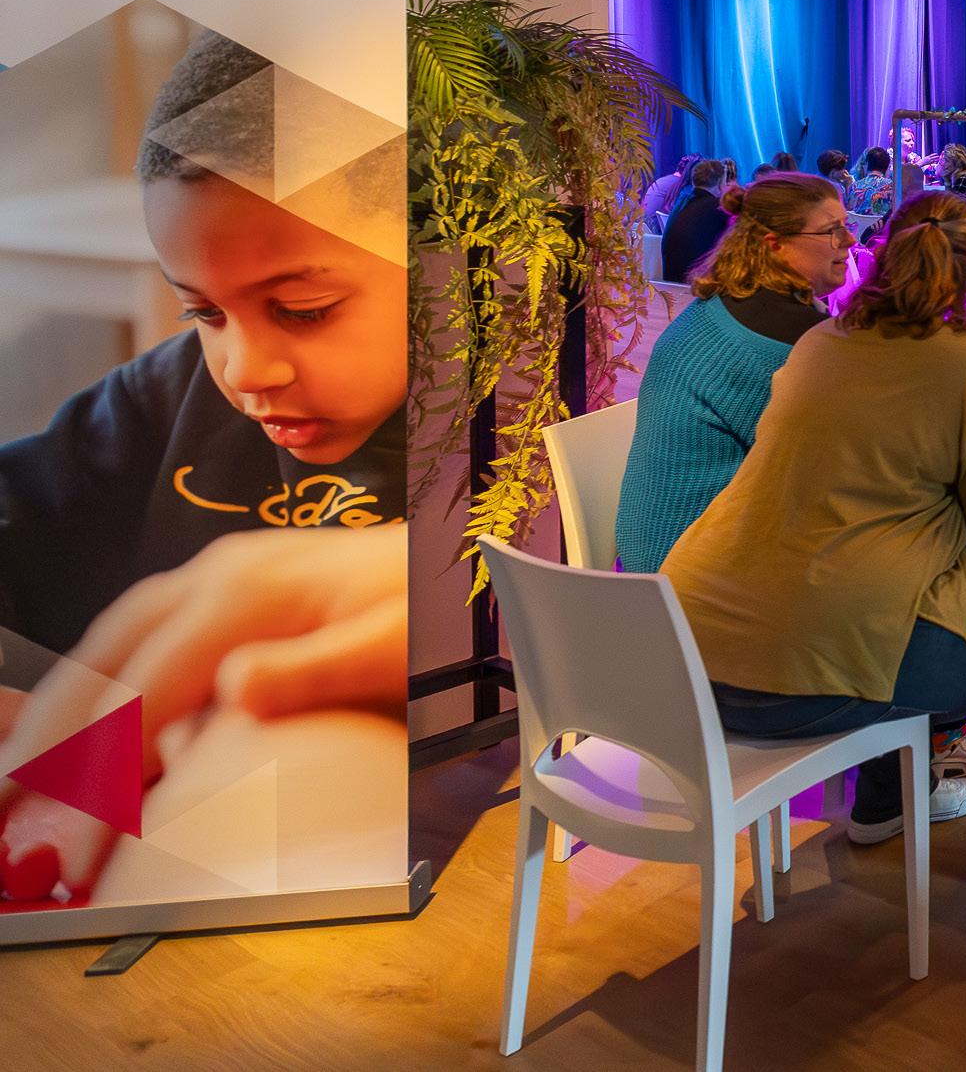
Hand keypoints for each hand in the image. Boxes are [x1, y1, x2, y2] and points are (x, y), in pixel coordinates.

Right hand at [0, 526, 406, 900]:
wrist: (470, 562)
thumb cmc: (441, 609)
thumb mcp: (399, 645)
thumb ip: (320, 670)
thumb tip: (238, 690)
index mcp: (249, 592)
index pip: (144, 693)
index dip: (97, 777)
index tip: (75, 853)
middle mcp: (217, 578)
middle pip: (102, 663)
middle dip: (47, 745)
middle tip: (15, 825)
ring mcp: (217, 583)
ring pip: (110, 648)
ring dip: (62, 717)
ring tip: (25, 789)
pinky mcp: (224, 598)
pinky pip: (140, 644)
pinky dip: (101, 692)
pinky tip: (86, 745)